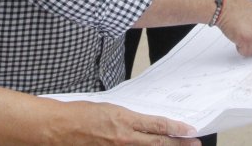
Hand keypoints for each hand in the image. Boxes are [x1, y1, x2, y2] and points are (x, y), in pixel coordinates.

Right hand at [51, 101, 200, 144]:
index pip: (157, 126)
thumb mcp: (109, 109)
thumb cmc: (78, 115)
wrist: (57, 128)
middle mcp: (124, 138)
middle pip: (158, 144)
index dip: (176, 129)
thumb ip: (128, 119)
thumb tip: (145, 125)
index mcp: (124, 120)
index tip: (189, 130)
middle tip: (194, 144)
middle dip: (179, 144)